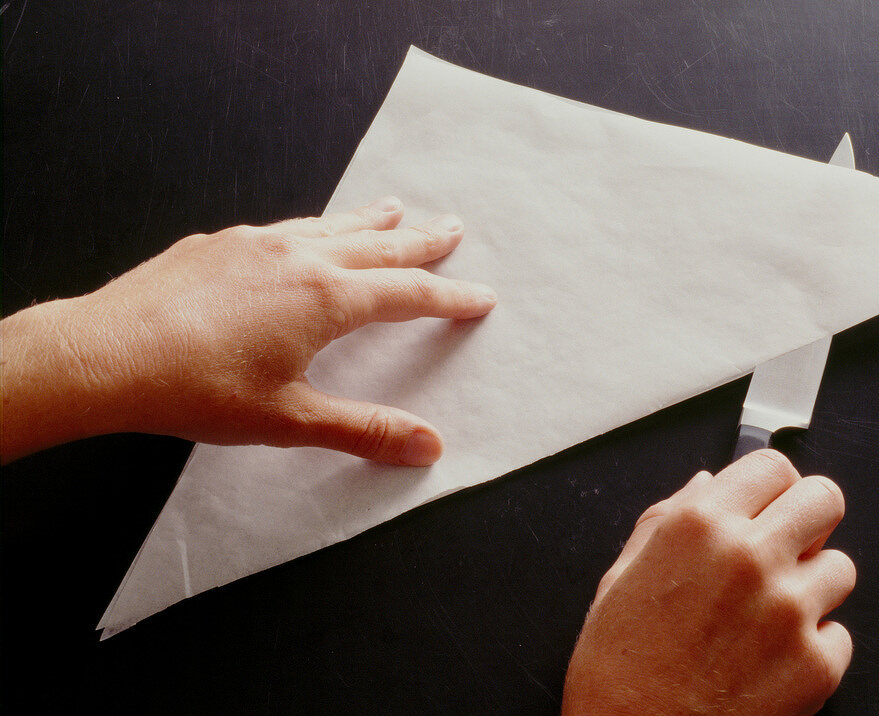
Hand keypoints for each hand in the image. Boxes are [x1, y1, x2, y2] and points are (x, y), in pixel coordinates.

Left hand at [0, 197, 495, 463]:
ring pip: (332, 225)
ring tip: (396, 207)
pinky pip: (287, 225)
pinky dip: (317, 224)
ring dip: (371, 220)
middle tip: (454, 228)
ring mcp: (256, 243)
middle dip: (423, 240)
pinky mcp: (219, 243)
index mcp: (325, 299)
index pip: (408, 293)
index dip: (451, 297)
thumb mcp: (290, 420)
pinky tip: (307, 231)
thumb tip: (429, 445)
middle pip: (379, 244)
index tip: (481, 297)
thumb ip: (365, 429)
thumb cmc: (195, 389)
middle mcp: (298, 258)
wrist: (105, 355)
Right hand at [563, 450, 855, 714]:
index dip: (771, 486)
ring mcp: (790, 611)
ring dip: (812, 585)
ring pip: (841, 567)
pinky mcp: (817, 665)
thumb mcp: (621, 578)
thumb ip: (667, 518)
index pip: (773, 465)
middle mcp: (750, 557)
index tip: (767, 503)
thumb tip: (707, 484)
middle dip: (807, 519)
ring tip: (772, 614)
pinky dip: (814, 645)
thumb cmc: (617, 670)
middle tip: (786, 546)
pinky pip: (839, 633)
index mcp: (698, 526)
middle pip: (825, 499)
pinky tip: (772, 659)